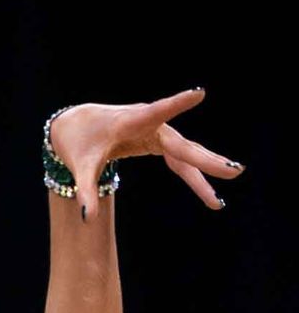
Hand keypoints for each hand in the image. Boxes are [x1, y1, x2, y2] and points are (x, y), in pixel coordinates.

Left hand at [48, 93, 241, 220]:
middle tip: (233, 171)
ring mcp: (157, 133)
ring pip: (186, 154)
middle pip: (181, 145)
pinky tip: (209, 194)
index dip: (177, 104)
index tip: (199, 93)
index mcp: (130, 123)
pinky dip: (194, 176)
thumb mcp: (80, 167)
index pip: (156, 112)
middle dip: (206, 160)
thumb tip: (86, 219)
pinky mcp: (158, 141)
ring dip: (206, 172)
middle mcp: (149, 124)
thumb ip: (84, 191)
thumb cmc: (80, 143)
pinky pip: (180, 160)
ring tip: (224, 192)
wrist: (79, 126)